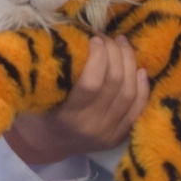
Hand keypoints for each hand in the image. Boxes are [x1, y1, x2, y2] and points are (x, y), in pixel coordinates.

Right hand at [5, 35, 148, 165]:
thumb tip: (70, 35)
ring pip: (129, 93)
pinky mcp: (120, 136)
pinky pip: (138, 109)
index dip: (98, 56)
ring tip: (123, 44)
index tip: (94, 37)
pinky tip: (140, 70)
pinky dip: (142, 88)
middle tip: (109, 37)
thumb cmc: (38, 112)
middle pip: (115, 83)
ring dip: (130, 64)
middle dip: (115, 53)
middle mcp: (91, 126)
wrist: (47, 145)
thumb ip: (53, 72)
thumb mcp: (38, 94)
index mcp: (68, 116)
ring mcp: (108, 133)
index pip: (91, 83)